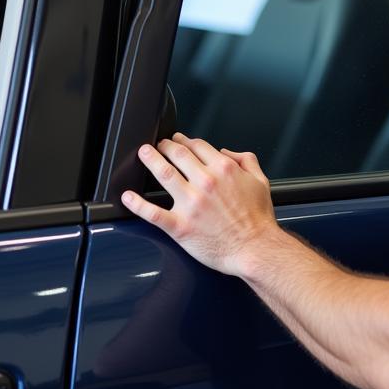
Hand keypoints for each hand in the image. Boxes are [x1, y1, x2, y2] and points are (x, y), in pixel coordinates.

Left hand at [122, 133, 278, 276]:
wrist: (255, 248)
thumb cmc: (258, 219)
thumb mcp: (261, 181)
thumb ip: (246, 160)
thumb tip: (228, 152)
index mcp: (224, 169)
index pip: (198, 146)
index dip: (185, 140)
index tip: (179, 140)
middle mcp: (206, 182)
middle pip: (178, 155)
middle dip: (165, 146)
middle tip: (159, 145)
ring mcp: (191, 203)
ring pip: (163, 174)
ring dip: (150, 160)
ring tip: (143, 154)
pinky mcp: (180, 225)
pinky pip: (152, 212)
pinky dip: (136, 204)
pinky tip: (128, 197)